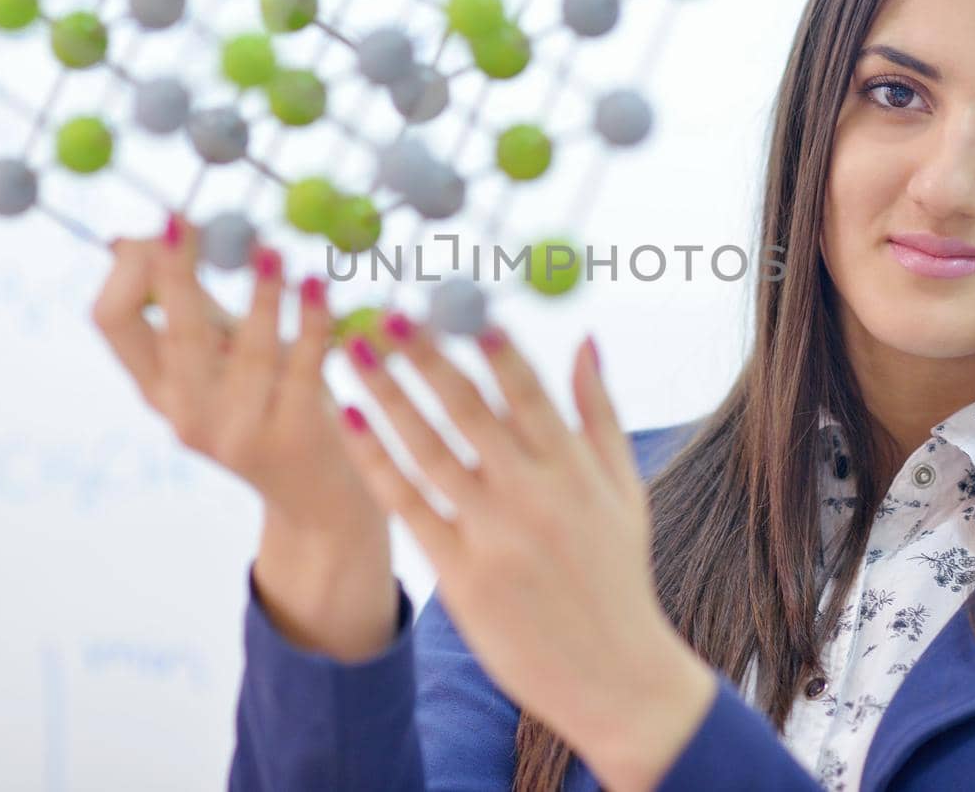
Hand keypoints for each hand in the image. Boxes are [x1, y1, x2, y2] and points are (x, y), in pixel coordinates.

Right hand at [90, 213, 382, 541]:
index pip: (113, 322)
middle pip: (174, 333)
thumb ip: (185, 304)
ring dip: (262, 294)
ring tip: (274, 249)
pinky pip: (304, 367)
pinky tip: (318, 285)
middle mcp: (187, 414)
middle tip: (188, 219)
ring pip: (248, 351)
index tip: (167, 224)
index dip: (131, 269)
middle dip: (178, 272)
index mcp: (158, 390)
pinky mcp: (294, 437)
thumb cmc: (267, 405)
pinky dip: (312, 322)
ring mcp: (239, 432)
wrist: (319, 500)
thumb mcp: (219, 360)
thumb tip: (127, 239)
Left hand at [334, 315, 717, 791]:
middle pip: (467, 410)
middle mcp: (533, 496)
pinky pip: (408, 506)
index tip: (455, 298)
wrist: (615, 677)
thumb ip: (599, 414)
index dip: (489, 342)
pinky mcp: (461, 576)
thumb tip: (586, 339)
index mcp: (574, 469)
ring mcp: (495, 536)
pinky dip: (376, 460)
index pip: (526, 390)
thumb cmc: (619, 577)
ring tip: (352, 351)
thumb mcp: (625, 492)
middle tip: (384, 311)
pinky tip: (349, 419)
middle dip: (423, 355)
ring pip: (428, 450)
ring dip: (386, 395)